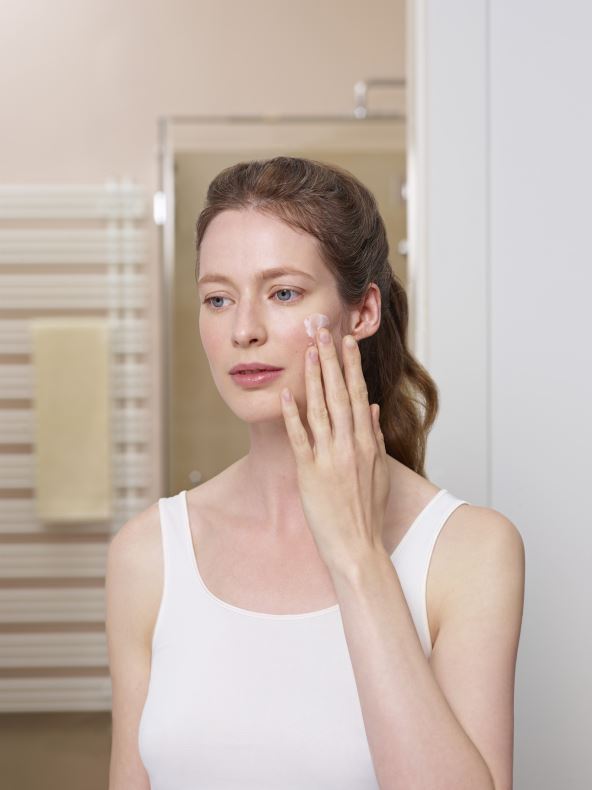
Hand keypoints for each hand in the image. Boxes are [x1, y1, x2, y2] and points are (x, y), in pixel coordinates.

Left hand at [279, 326, 390, 573]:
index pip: (359, 394)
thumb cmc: (368, 511)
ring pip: (320, 410)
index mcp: (367, 442)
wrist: (358, 546)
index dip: (351, 366)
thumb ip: (376, 437)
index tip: (346, 342)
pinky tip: (286, 394)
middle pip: (340, 394)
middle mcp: (350, 445)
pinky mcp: (310, 473)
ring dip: (314, 379)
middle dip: (331, 360)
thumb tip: (374, 408)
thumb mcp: (379, 471)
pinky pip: (299, 439)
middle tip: (323, 331)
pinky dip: (293, 416)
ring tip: (307, 351)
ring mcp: (330, 458)